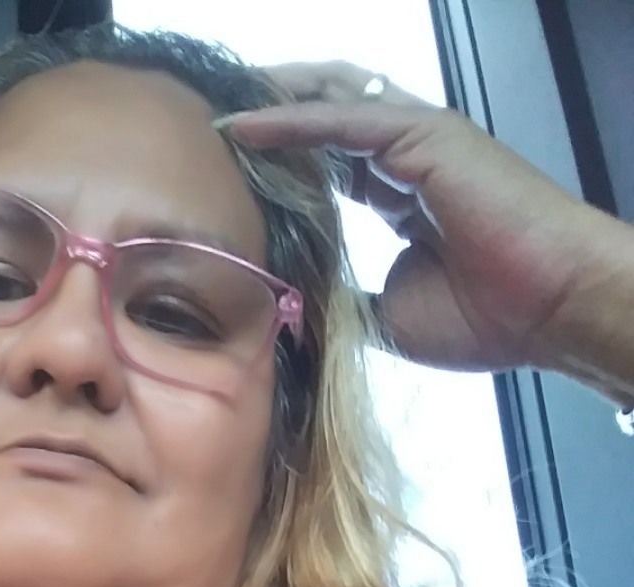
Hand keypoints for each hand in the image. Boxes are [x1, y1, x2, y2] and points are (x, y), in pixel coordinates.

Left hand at [219, 60, 617, 375]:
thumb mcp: (389, 315)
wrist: (548, 311)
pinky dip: (287, 121)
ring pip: (324, 104)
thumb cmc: (486, 318)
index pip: (324, 161)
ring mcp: (415, 139)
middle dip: (261, 118)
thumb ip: (347, 300)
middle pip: (319, 119)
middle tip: (201, 133)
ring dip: (264, 106)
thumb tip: (300, 314)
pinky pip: (339, 121)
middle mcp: (405, 156)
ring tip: (208, 117)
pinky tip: (239, 128)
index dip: (274, 162)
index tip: (220, 175)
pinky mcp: (421, 136)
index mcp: (400, 193)